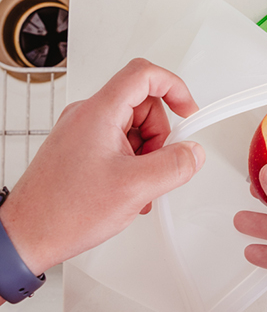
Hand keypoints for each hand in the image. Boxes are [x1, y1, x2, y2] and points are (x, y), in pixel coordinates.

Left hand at [0, 58, 205, 276]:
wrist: (27, 236)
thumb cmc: (63, 211)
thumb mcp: (135, 188)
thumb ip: (174, 165)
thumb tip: (193, 152)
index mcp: (99, 113)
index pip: (144, 75)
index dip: (174, 88)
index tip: (188, 111)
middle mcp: (88, 117)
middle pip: (143, 106)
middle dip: (159, 137)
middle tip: (156, 166)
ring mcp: (83, 133)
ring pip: (134, 129)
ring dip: (147, 156)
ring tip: (138, 186)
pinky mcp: (81, 151)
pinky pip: (119, 146)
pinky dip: (133, 165)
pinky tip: (129, 191)